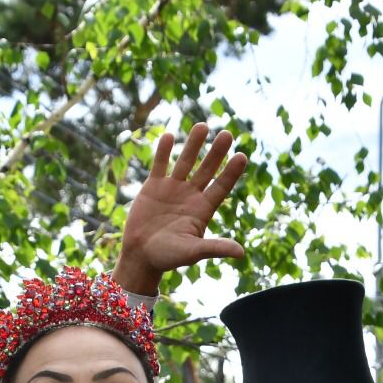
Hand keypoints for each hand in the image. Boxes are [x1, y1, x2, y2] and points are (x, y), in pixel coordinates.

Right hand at [113, 124, 247, 295]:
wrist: (140, 256)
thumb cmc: (168, 257)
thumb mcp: (193, 252)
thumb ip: (215, 248)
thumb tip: (241, 253)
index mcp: (203, 209)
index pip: (221, 186)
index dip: (231, 172)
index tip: (242, 156)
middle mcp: (191, 196)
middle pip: (207, 169)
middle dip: (217, 152)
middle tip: (227, 133)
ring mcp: (172, 189)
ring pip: (185, 162)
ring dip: (193, 144)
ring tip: (203, 125)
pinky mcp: (153, 187)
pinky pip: (160, 165)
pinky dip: (163, 151)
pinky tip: (170, 136)